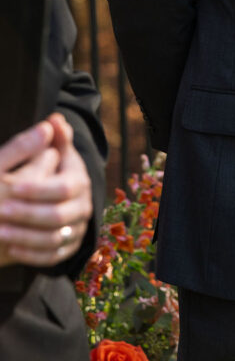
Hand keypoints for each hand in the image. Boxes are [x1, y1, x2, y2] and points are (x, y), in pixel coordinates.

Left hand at [0, 113, 92, 267]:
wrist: (47, 199)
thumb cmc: (41, 170)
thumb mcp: (45, 154)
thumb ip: (48, 140)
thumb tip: (54, 120)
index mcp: (79, 180)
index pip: (62, 188)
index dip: (37, 189)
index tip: (13, 187)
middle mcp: (83, 205)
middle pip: (57, 216)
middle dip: (27, 214)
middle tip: (0, 212)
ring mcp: (77, 229)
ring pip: (54, 239)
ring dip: (26, 236)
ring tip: (0, 232)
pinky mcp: (68, 247)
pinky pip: (52, 256)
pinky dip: (32, 254)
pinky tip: (11, 247)